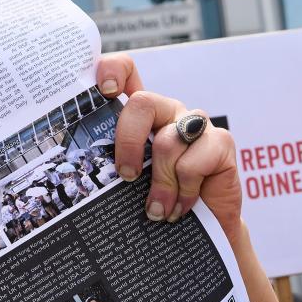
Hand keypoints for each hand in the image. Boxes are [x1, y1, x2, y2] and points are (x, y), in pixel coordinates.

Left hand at [98, 54, 242, 235]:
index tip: (105, 90)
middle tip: (126, 177)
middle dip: (128, 143)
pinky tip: (180, 208)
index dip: (113, 70)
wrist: (205, 230)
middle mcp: (168, 113)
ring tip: (156, 210)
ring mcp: (196, 124)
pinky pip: (194, 161)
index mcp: (141, 116)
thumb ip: (110, 171)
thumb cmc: (160, 202)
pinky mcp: (220, 142)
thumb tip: (81, 181)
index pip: (127, 71)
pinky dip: (184, 191)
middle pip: (142, 103)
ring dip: (160, 184)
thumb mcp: (130, 184)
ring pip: (167, 141)